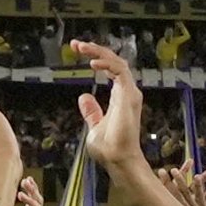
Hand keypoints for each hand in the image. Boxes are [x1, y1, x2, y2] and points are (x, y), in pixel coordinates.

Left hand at [66, 38, 144, 172]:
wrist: (117, 160)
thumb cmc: (110, 148)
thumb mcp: (95, 125)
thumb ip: (92, 111)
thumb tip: (84, 98)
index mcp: (120, 96)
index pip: (110, 69)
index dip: (96, 57)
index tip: (77, 51)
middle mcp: (127, 92)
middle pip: (114, 61)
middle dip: (95, 50)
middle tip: (76, 45)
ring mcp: (130, 93)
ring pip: (118, 62)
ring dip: (99, 52)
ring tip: (81, 48)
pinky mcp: (129, 96)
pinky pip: (121, 72)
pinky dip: (107, 64)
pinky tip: (92, 63)